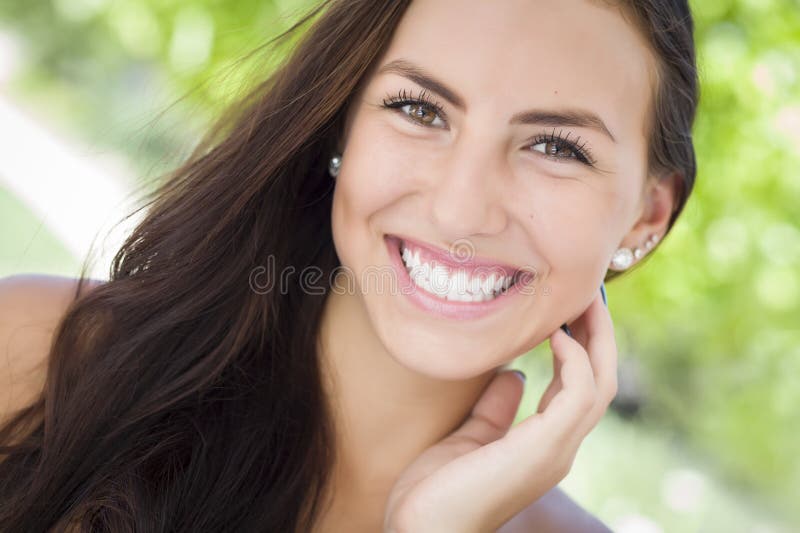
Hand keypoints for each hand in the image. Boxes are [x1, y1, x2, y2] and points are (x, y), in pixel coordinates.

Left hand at [382, 289, 617, 532]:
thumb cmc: (437, 492)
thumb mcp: (468, 438)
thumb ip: (495, 409)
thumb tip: (515, 375)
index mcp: (544, 445)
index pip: (578, 389)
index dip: (580, 348)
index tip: (569, 311)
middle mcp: (558, 448)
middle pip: (599, 383)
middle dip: (599, 337)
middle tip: (590, 294)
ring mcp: (555, 451)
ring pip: (599, 386)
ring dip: (595, 340)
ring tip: (583, 302)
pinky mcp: (542, 450)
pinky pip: (578, 396)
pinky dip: (575, 361)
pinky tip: (557, 335)